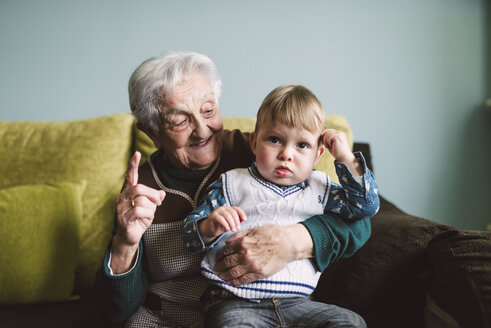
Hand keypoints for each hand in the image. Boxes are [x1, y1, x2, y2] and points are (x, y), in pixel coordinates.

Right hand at [111, 151, 165, 272]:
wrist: (130, 237)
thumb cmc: (139, 220)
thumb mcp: (150, 207)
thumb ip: (155, 198)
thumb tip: (161, 194)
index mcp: (128, 192)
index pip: (130, 176)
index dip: (133, 165)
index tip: (137, 153)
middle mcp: (122, 198)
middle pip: (139, 188)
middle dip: (152, 195)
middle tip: (157, 202)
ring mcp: (121, 208)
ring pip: (141, 200)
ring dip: (151, 209)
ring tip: (148, 215)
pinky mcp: (123, 218)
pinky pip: (139, 211)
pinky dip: (148, 215)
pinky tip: (145, 220)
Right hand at [200, 206, 246, 243]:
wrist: (210, 230)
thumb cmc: (222, 226)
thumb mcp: (231, 224)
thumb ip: (237, 221)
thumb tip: (244, 219)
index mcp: (228, 208)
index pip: (237, 209)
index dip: (242, 213)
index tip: (245, 220)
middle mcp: (223, 208)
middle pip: (233, 212)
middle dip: (236, 221)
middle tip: (238, 228)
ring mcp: (217, 211)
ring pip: (227, 215)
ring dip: (232, 223)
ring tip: (233, 230)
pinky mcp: (213, 216)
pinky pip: (220, 219)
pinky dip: (225, 224)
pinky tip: (227, 229)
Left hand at [213, 224, 310, 285]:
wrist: (287, 243)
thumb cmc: (272, 234)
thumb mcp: (254, 230)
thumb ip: (239, 236)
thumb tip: (227, 241)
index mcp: (243, 243)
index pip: (226, 251)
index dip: (220, 256)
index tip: (218, 258)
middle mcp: (245, 255)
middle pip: (227, 263)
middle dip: (219, 266)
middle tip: (216, 268)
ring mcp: (251, 265)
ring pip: (233, 273)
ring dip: (225, 275)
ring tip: (220, 277)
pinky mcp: (258, 273)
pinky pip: (243, 280)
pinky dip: (235, 282)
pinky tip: (231, 282)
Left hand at [322, 129, 353, 162]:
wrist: (343, 157)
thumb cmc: (337, 152)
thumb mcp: (331, 144)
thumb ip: (327, 139)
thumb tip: (321, 134)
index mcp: (339, 134)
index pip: (329, 131)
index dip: (324, 136)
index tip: (324, 143)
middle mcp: (340, 133)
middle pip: (327, 131)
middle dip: (324, 138)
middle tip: (326, 146)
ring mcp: (340, 134)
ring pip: (327, 134)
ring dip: (325, 141)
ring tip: (328, 146)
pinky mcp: (338, 137)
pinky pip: (328, 136)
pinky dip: (327, 142)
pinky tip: (330, 146)